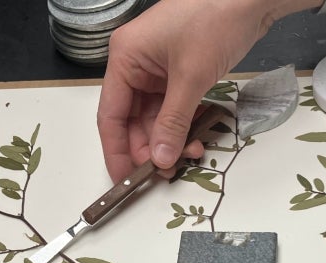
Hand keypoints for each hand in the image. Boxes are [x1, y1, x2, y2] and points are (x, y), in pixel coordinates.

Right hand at [97, 0, 286, 181]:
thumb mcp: (191, 77)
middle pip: (133, 120)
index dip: (116, 150)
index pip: (111, 115)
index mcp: (125, 58)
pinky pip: (174, 109)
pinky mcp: (179, 72)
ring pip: (156, 118)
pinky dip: (183, 126)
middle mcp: (136, 65)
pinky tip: (196, 139)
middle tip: (166, 172)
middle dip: (150, 148)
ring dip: (170, 140)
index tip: (124, 179)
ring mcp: (158, 69)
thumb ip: (173, 121)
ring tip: (190, 153)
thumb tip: (160, 159)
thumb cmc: (214, 19)